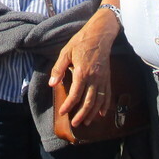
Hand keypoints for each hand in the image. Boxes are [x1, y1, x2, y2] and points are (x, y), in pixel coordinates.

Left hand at [48, 10, 119, 125]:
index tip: (62, 113)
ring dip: (92, 113)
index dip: (68, 105)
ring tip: (87, 122)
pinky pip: (107, 94)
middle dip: (81, 115)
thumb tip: (52, 84)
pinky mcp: (107, 77)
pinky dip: (105, 105)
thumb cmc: (81, 42)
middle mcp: (94, 78)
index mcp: (82, 72)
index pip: (75, 94)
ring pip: (98, 100)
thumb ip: (58, 69)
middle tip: (75, 123)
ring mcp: (102, 78)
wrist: (99, 35)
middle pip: (88, 101)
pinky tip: (101, 114)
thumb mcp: (66, 53)